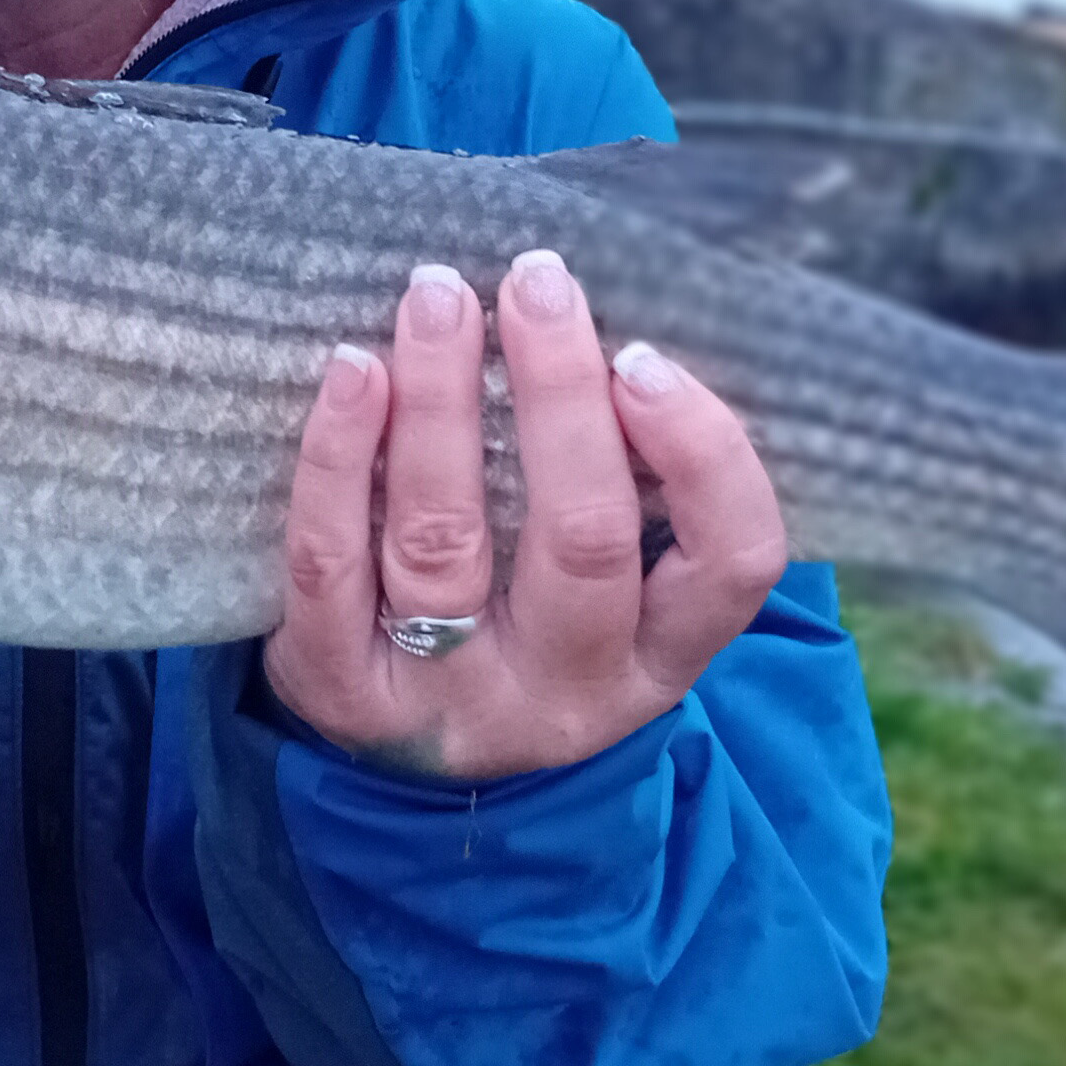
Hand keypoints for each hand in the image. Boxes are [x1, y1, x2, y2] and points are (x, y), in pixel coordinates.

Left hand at [263, 251, 788, 780]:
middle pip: (582, 538)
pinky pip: (333, 562)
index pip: (731, 562)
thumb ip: (631, 489)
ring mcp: (446, 698)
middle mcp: (564, 689)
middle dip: (560, 392)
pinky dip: (339, 457)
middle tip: (537, 282)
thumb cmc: (527, 628)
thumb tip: (606, 330)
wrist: (407, 783)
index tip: (643, 358)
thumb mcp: (613, 594)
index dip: (701, 452)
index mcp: (659, 657)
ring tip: (437, 299)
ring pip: (445, 539)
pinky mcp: (341, 691)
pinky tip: (353, 373)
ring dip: (440, 398)